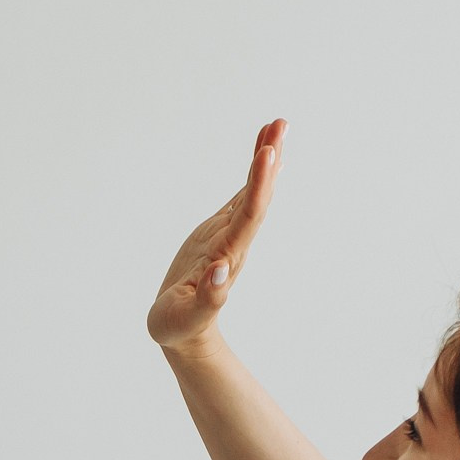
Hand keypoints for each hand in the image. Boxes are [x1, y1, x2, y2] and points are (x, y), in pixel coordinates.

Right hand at [147, 119, 284, 357]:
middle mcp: (234, 241)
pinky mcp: (219, 232)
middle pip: (258, 196)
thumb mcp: (187, 317)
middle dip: (268, 161)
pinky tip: (263, 153)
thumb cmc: (179, 327)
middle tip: (280, 124)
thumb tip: (222, 269)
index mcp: (227, 256)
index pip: (249, 216)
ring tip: (275, 126)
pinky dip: (253, 173)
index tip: (268, 153)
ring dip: (265, 159)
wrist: (184, 335)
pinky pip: (240, 196)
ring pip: (252, 191)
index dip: (259, 185)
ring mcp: (229, 235)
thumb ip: (208, 298)